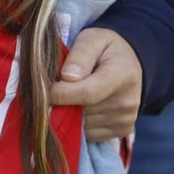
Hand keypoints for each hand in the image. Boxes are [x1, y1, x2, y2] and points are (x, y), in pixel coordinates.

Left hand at [49, 26, 142, 141]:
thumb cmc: (105, 48)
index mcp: (123, 75)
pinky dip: (81, 124)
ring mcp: (126, 119)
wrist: (129, 63)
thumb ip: (80, 55)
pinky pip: (90, 134)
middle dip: (63, 102)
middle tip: (59, 87)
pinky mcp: (123, 131)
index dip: (60, 93)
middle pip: (82, 111)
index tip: (44, 88)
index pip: (87, 93)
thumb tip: (67, 77)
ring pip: (83, 126)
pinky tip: (84, 106)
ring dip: (71, 114)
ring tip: (74, 94)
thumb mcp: (92, 39)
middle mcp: (128, 101)